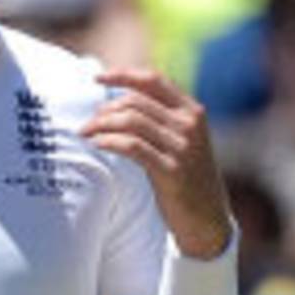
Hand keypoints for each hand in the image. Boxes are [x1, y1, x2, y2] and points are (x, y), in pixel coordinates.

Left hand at [82, 69, 232, 256]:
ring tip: (86, 134)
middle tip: (88, 124)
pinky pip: (133, 146)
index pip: (153, 80)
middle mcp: (189, 124)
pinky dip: (110, 141)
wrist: (207, 220)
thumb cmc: (187, 181)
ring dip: (101, 125)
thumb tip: (121, 102)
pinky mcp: (172, 171)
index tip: (97, 77)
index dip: (122, 74)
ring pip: (131, 121)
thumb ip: (162, 120)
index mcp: (192, 111)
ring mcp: (183, 147)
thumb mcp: (182, 142)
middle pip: (136, 101)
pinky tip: (97, 144)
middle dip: (105, 109)